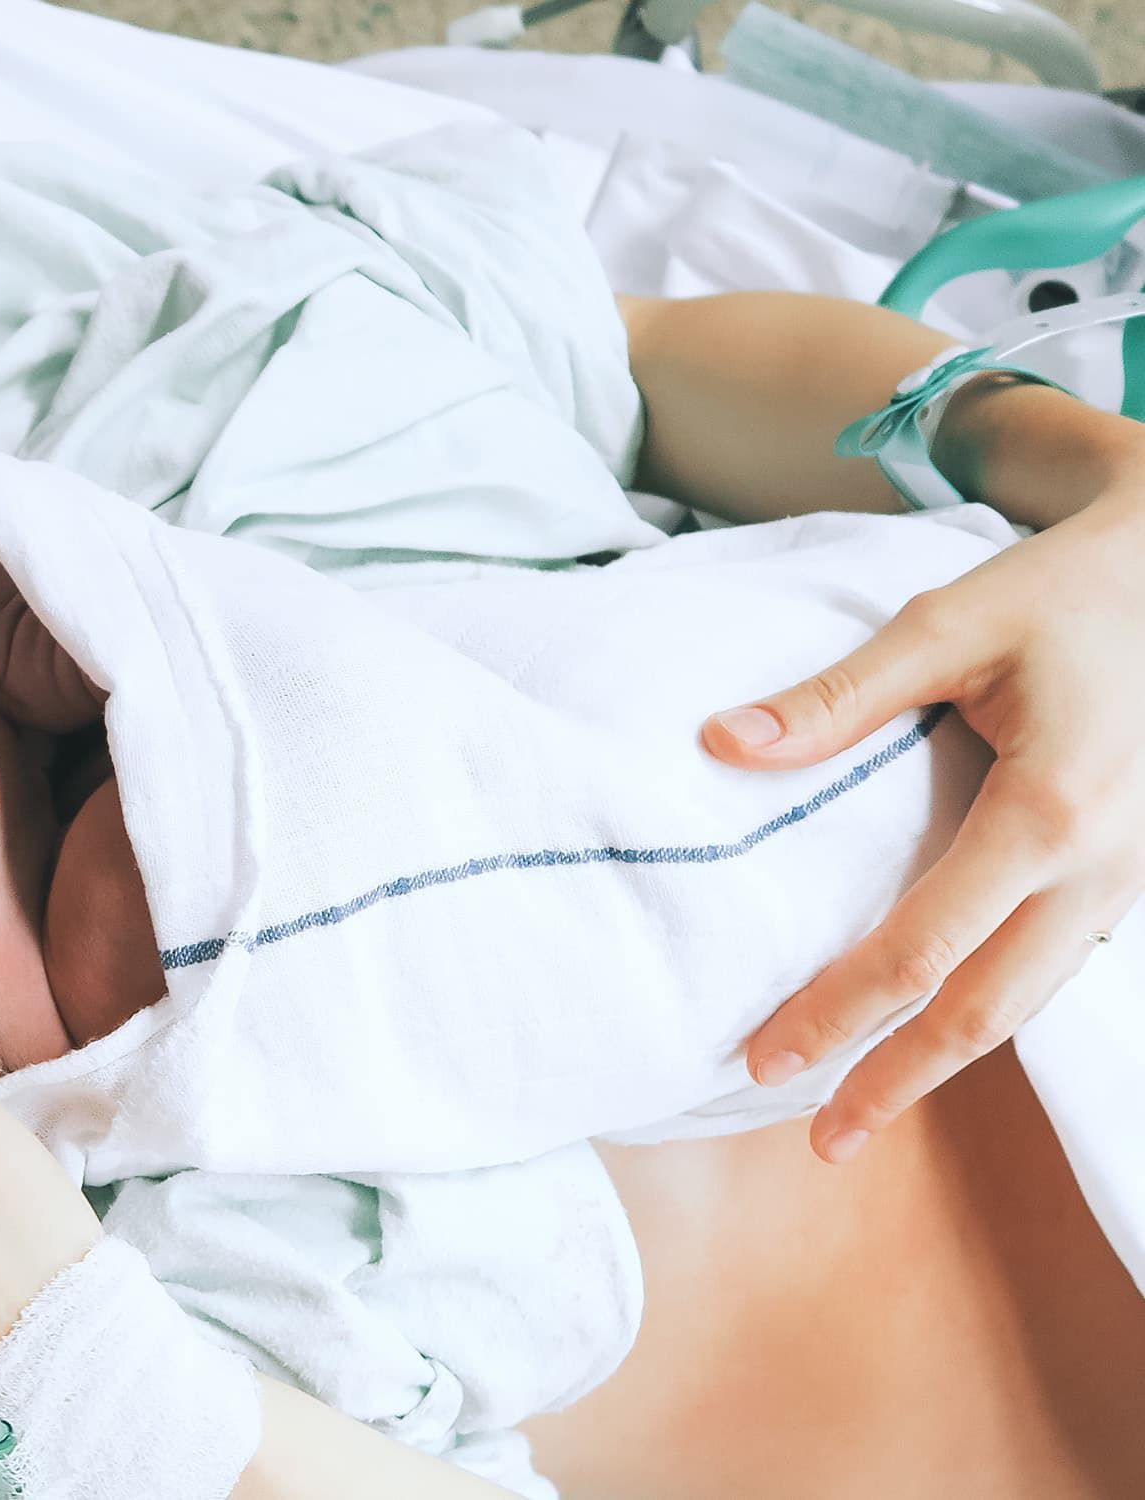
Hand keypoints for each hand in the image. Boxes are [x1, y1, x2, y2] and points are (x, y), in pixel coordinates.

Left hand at [706, 485, 1144, 1160]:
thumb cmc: (1064, 593)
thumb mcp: (948, 624)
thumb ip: (837, 698)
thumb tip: (720, 744)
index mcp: (1050, 812)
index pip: (925, 947)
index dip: (840, 1010)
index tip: (765, 1057)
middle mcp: (1101, 866)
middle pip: (988, 1010)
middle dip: (897, 1079)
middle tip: (819, 1139)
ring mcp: (1127, 880)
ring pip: (1030, 1001)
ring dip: (945, 1062)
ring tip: (863, 1111)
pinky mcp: (1128, 877)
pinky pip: (1052, 965)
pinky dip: (989, 1011)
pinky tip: (932, 1038)